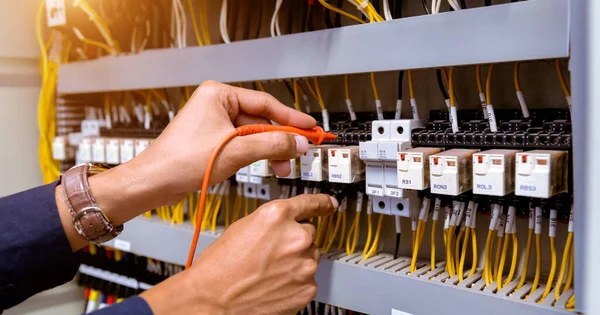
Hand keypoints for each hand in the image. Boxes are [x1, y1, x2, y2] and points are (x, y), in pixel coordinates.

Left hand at [137, 80, 315, 204]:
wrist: (154, 182)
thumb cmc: (182, 161)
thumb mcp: (236, 150)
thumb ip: (272, 145)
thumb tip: (298, 143)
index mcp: (219, 95)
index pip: (265, 102)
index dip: (290, 117)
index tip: (309, 127)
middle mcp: (216, 105)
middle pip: (261, 119)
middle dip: (279, 139)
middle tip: (298, 152)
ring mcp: (214, 123)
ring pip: (253, 134)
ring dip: (269, 150)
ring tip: (281, 167)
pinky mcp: (212, 141)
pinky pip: (242, 144)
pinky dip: (256, 154)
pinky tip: (265, 165)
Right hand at [140, 194, 338, 314]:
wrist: (212, 300)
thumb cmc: (220, 266)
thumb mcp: (244, 226)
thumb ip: (273, 221)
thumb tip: (287, 223)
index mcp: (277, 216)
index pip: (310, 203)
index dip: (322, 203)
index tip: (329, 204)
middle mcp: (296, 238)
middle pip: (308, 233)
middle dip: (293, 241)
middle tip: (270, 253)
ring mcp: (304, 265)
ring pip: (308, 257)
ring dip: (294, 262)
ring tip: (268, 271)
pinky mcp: (307, 289)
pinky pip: (307, 279)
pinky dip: (294, 282)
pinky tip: (273, 284)